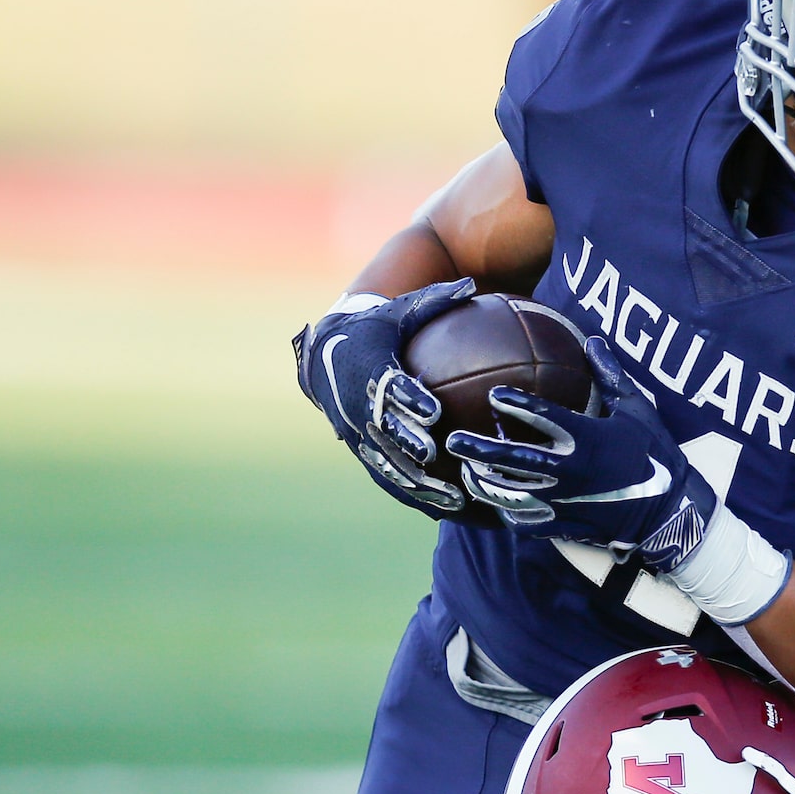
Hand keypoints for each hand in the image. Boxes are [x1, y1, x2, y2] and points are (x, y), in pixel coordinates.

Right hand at [292, 279, 474, 517]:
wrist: (324, 356)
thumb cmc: (373, 329)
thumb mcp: (398, 311)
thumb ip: (434, 301)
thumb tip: (471, 282)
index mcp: (368, 368)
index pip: (387, 385)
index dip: (408, 399)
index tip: (432, 411)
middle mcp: (359, 405)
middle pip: (385, 429)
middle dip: (409, 444)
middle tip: (437, 457)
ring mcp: (360, 434)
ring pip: (388, 462)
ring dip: (418, 482)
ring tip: (452, 499)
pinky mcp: (365, 453)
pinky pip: (391, 478)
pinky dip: (417, 495)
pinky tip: (449, 512)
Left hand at [444, 339, 714, 572]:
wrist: (670, 510)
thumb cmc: (655, 453)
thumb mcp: (637, 409)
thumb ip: (611, 375)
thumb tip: (593, 340)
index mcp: (587, 438)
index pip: (543, 417)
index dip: (515, 404)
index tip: (493, 394)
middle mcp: (571, 470)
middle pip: (514, 459)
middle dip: (480, 449)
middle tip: (453, 440)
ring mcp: (566, 501)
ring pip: (513, 495)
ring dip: (486, 484)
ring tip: (467, 473)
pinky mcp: (566, 525)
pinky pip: (528, 522)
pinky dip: (509, 514)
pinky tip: (498, 505)